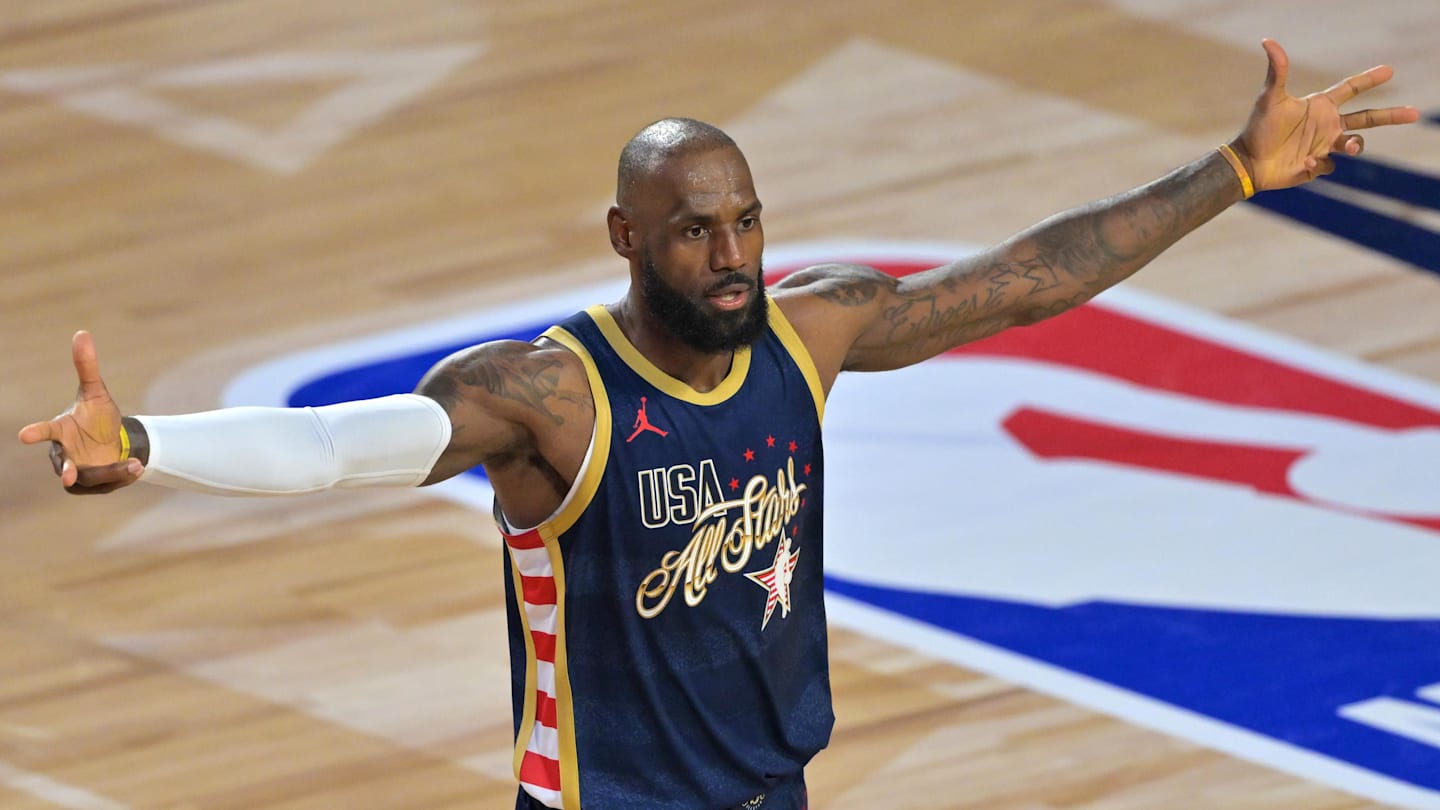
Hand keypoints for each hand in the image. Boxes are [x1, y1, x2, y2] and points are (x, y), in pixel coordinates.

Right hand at [17, 331, 143, 493]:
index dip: (36, 433)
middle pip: (64, 465)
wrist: (112, 441)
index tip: (23, 435)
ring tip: (134, 465)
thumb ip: (87, 367)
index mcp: (61, 431)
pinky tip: (136, 468)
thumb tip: (82, 333)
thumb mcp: (96, 392)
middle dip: (67, 470)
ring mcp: (77, 472)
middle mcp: (64, 454)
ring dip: (110, 474)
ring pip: (88, 479)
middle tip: (69, 474)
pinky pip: (104, 486)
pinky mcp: (90, 485)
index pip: (45, 431)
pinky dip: (121, 478)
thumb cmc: (96, 416)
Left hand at [1234, 39, 1419, 190]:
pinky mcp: (1317, 165)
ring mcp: (1324, 145)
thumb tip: (1268, 41)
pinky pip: (1328, 166)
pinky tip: (1304, 163)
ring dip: (1356, 145)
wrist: (1248, 161)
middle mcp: (1327, 124)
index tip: (1389, 71)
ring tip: (1350, 146)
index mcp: (1320, 106)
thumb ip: (1277, 71)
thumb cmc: (1259, 128)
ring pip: (1355, 144)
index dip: (1369, 79)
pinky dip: (1320, 165)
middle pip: (1367, 118)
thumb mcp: (1270, 98)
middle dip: (1390, 115)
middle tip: (1414, 113)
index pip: (1351, 89)